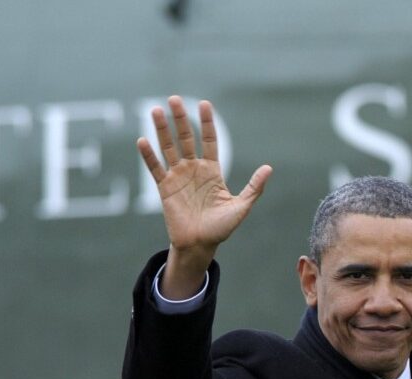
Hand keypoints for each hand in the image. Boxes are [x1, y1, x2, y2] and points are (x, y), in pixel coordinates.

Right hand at [137, 96, 271, 296]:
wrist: (200, 245)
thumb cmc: (221, 228)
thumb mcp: (241, 207)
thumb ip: (254, 187)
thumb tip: (269, 168)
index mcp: (212, 171)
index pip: (209, 140)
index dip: (206, 123)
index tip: (204, 104)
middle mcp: (194, 169)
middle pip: (186, 138)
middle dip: (181, 119)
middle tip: (174, 99)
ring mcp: (178, 177)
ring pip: (168, 148)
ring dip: (162, 130)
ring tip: (156, 111)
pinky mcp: (165, 188)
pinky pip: (156, 168)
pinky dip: (149, 155)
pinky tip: (142, 140)